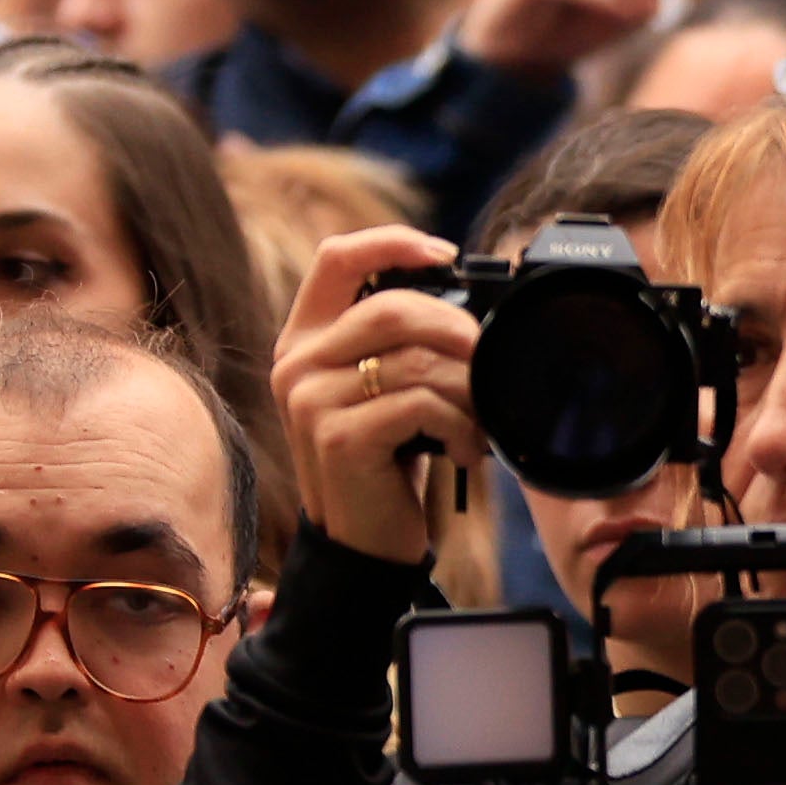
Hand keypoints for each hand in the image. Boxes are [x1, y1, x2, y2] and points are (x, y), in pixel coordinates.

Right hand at [268, 222, 484, 567]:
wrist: (363, 541)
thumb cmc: (386, 460)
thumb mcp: (384, 390)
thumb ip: (401, 343)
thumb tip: (470, 303)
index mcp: (306, 339)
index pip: (336, 258)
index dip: (392, 242)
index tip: (447, 253)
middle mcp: (297, 363)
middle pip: (391, 307)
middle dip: (456, 330)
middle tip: (488, 360)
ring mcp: (310, 400)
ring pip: (413, 359)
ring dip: (466, 389)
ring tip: (480, 419)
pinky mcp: (338, 437)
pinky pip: (418, 404)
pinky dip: (460, 426)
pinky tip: (466, 450)